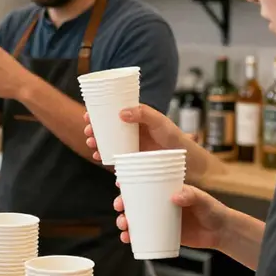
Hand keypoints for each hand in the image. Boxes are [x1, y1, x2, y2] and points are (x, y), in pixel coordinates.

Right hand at [84, 104, 208, 183]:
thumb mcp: (160, 122)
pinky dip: (106, 159)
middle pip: (107, 130)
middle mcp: (132, 132)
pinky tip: (102, 160)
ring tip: (93, 148)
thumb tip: (120, 113)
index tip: (87, 116)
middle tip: (88, 134)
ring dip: (97, 145)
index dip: (98, 114)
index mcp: (136, 119)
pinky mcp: (134, 162)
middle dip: (94, 131)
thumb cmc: (176, 139)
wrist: (189, 163)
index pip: (112, 113)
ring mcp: (131, 147)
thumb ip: (143, 113)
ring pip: (109, 145)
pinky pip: (116, 160)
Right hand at [114, 184, 230, 250]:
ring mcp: (160, 219)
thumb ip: (190, 195)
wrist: (221, 232)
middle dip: (122, 204)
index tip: (119, 185)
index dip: (128, 184)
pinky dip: (132, 237)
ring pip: (135, 219)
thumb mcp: (202, 199)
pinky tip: (126, 239)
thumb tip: (175, 197)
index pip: (143, 184)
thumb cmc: (212, 210)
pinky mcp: (163, 234)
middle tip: (119, 208)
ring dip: (124, 221)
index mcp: (166, 191)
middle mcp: (159, 204)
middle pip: (134, 202)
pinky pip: (143, 235)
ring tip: (123, 226)